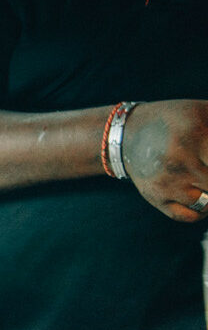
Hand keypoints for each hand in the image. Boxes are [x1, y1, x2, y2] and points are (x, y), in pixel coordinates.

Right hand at [121, 100, 207, 221]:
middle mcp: (178, 160)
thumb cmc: (178, 121)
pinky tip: (201, 196)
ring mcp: (166, 182)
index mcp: (193, 134)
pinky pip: (190, 216)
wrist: (129, 135)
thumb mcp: (205, 113)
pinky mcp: (156, 198)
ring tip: (205, 182)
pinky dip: (202, 210)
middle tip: (205, 170)